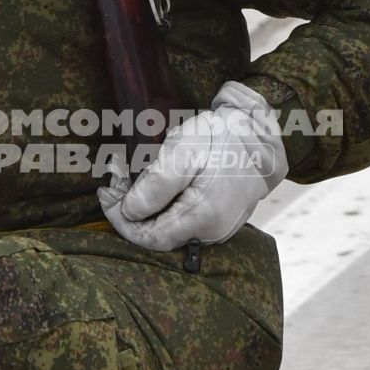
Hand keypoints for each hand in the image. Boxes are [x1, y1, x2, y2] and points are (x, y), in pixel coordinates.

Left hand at [98, 81, 288, 249]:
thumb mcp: (184, 151)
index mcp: (202, 218)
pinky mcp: (220, 218)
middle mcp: (212, 231)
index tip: (106, 193)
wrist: (262, 131)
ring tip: (127, 176)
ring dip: (144, 206)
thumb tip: (130, 212)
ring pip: (169, 227)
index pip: (149, 238)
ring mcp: (218, 227)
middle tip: (114, 178)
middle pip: (157, 234)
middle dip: (129, 209)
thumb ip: (155, 186)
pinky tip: (154, 183)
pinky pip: (183, 220)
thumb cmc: (224, 137)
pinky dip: (163, 205)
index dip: (122, 220)